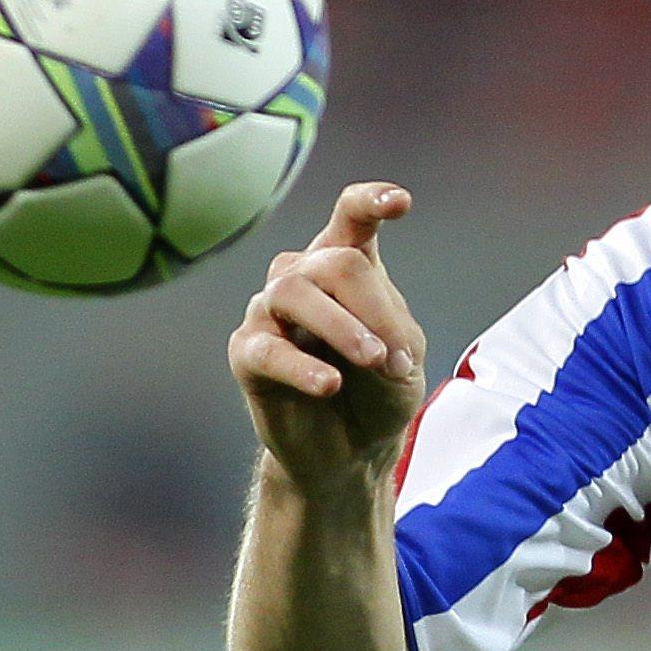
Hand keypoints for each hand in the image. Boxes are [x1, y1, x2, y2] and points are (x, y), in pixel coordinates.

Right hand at [230, 183, 428, 492]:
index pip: (351, 218)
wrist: (350, 448)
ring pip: (293, 292)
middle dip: (372, 309)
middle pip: (334, 262)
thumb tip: (367, 339)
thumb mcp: (404, 359)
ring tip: (373, 362)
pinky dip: (302, 366)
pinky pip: (267, 348)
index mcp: (345, 265)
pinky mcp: (246, 353)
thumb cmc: (378, 390)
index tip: (399, 202)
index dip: (370, 202)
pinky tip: (330, 384)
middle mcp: (302, 277)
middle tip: (394, 358)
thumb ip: (391, 333)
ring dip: (341, 328)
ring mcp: (268, 311)